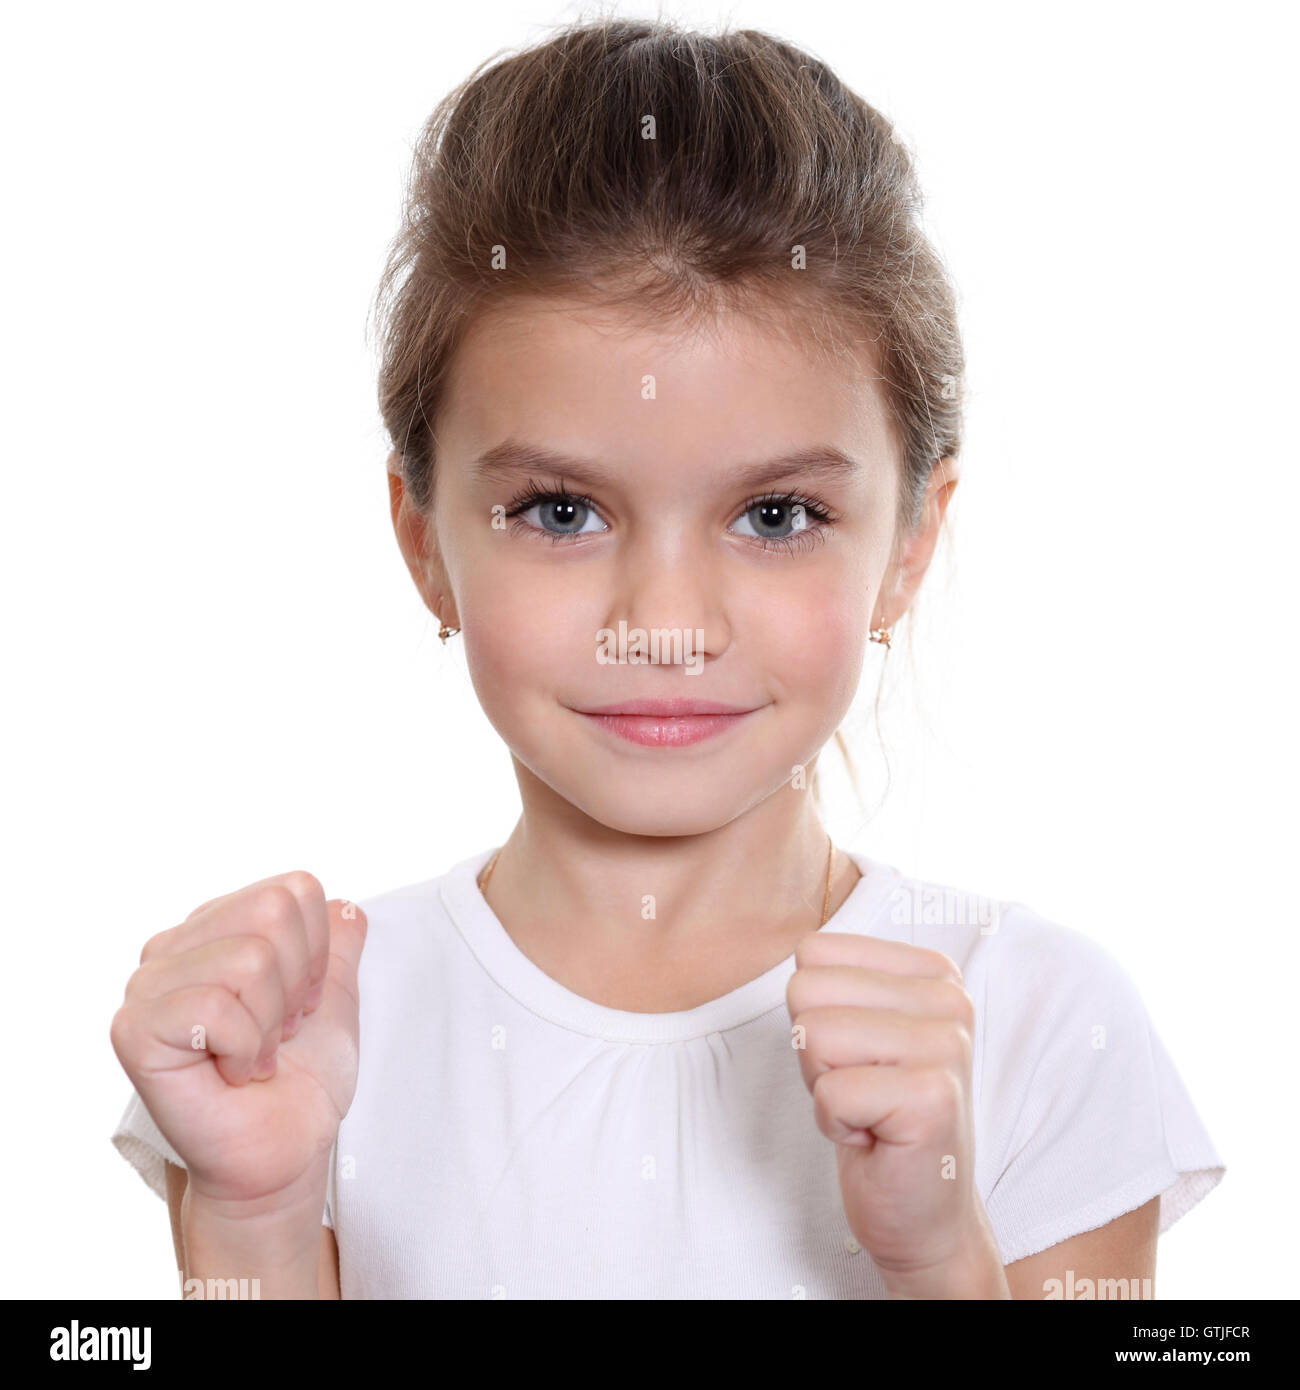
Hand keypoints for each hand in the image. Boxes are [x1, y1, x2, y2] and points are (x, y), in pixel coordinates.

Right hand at [110, 871, 366, 1215]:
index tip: (302, 1004)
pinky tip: (233, 1075)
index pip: (295, 890)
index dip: (318, 952)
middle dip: (296, 983)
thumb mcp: (335, 998)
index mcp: (217, 927)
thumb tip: (347, 906)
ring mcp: (147, 986)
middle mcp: (174, 946)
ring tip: (255, 1056)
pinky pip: (215, 1008)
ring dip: (270, 1022)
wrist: (283, 1152)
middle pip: (273, 912)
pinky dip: (244, 1049)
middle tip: (278, 1032)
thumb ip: (339, 945)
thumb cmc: (303, 1080)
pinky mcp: (134, 1029)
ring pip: (249, 958)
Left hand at [786, 930, 1004, 1295]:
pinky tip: (876, 1138)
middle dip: (814, 1050)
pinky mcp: (932, 1097)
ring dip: (824, 1086)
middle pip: (806, 989)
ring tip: (867, 1109)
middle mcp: (950, 998)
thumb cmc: (877, 1115)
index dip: (814, 1012)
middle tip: (859, 1088)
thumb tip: (802, 948)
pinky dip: (836, 1124)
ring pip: (814, 1035)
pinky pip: (830, 1092)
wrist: (923, 1214)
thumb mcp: (856, 1027)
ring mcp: (947, 1046)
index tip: (855, 1055)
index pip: (814, 952)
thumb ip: (836, 981)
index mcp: (932, 971)